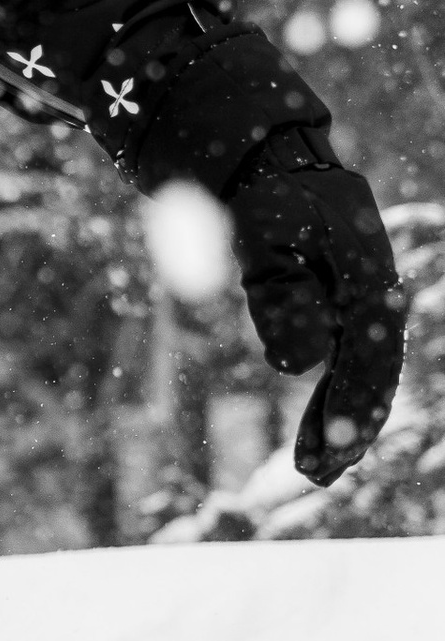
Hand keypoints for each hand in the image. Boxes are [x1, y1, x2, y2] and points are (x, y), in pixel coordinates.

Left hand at [225, 124, 404, 484]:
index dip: (349, 402)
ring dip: (341, 425)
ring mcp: (362, 308)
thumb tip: (296, 367)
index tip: (330, 444)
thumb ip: (277, 295)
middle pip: (373, 375)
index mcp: (369, 279)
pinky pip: (344, 368)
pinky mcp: (343, 315)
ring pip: (361, 378)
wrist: (274, 168)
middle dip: (350, 428)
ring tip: (316, 471)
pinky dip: (329, 404)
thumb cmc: (268, 199)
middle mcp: (376, 297)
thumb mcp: (263, 235)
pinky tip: (312, 441)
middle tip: (319, 473)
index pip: (366, 354)